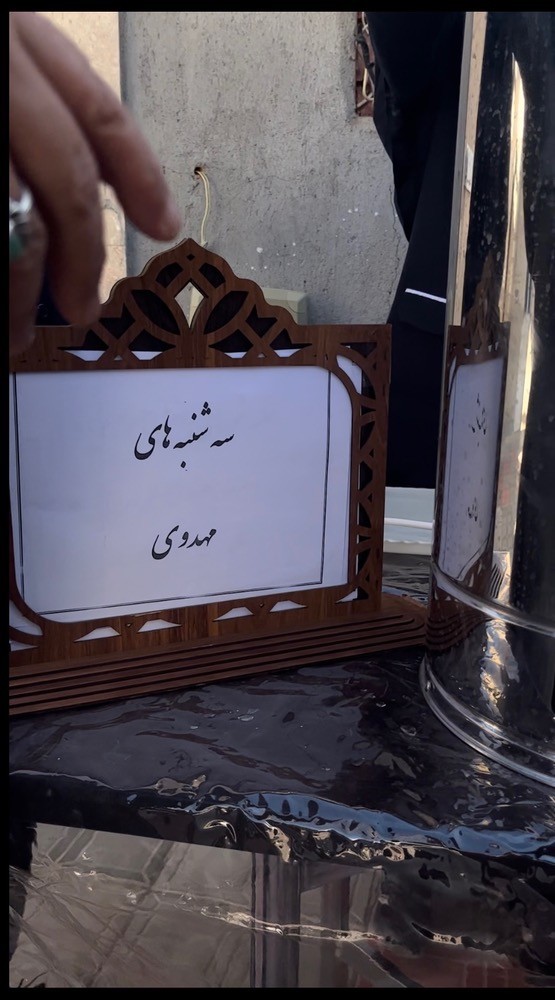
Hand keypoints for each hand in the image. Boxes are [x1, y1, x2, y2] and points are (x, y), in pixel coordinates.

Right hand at [9, 11, 181, 354]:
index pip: (94, 112)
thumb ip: (17, 99)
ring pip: (8, 232)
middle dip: (80, 258)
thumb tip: (67, 192)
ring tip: (11, 336)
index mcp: (3, 32)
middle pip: (64, 179)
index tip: (163, 224)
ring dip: (15, 298)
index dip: (140, 175)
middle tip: (81, 306)